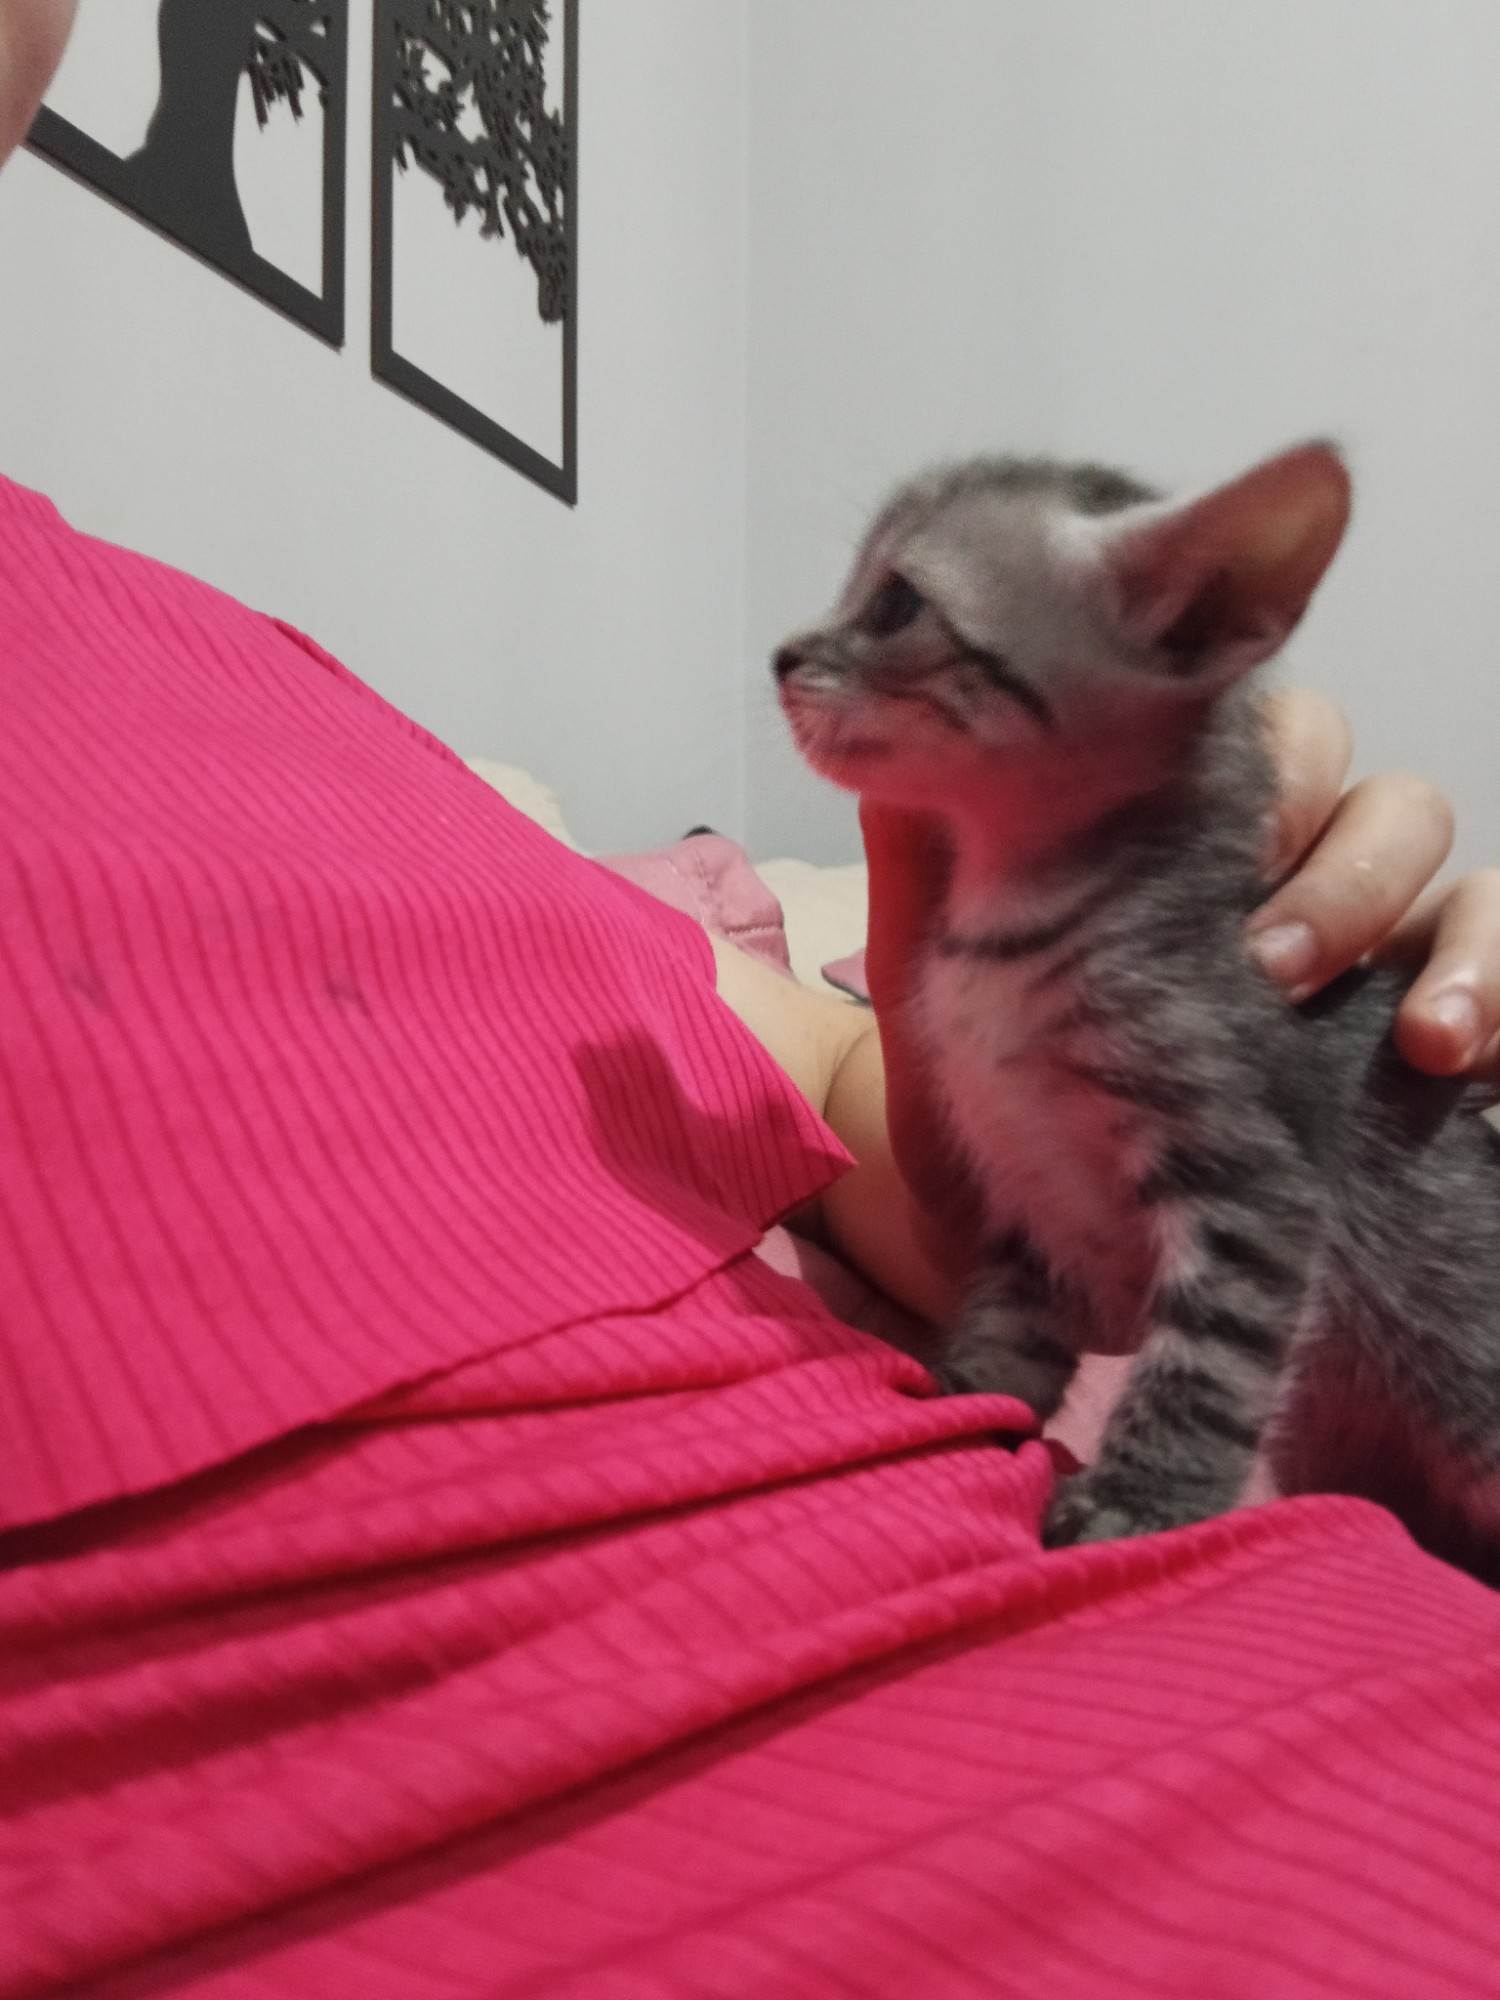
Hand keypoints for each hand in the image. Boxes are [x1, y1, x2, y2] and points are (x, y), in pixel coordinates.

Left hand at [863, 687, 1499, 1282]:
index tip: (1238, 836)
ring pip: (1473, 898)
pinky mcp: (1428, 1073)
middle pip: (1393, 811)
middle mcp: (1308, 890)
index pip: (1290, 744)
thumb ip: (935, 835)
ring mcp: (1380, 980)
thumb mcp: (942, 959)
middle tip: (1273, 967)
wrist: (1017, 1240)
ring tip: (1423, 1042)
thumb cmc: (982, 1080)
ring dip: (1464, 948)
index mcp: (1206, 839)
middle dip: (1352, 872)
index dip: (1284, 767)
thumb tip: (894, 705)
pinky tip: (1465, 1075)